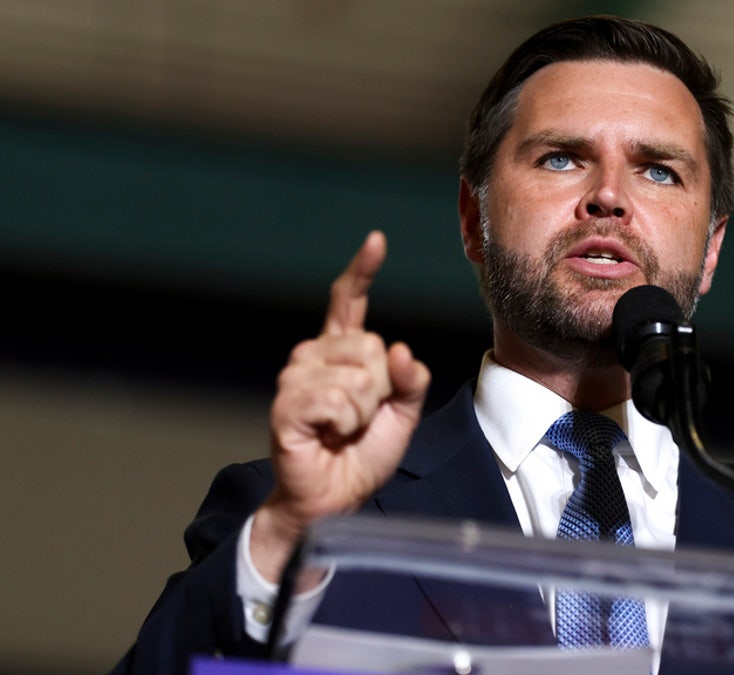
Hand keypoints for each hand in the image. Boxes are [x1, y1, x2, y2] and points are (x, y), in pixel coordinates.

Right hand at [251, 230, 430, 581]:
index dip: (361, 272)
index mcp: (340, 352)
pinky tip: (331, 436)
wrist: (336, 498)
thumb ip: (410, 381)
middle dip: (382, 389)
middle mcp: (313, 356)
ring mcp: (295, 379)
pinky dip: (346, 424)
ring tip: (345, 431)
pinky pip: (338, 400)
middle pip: (371, 347)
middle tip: (362, 418)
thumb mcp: (402, 414)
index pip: (348, 302)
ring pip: (358, 376)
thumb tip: (401, 351)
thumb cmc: (363, 454)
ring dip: (364, 412)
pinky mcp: (286, 406)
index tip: (376, 241)